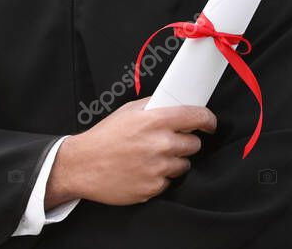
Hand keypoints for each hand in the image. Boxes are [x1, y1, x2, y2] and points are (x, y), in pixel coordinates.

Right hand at [46, 97, 215, 206]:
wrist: (81, 166)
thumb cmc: (104, 137)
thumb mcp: (128, 111)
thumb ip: (155, 106)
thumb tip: (177, 103)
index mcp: (156, 120)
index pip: (197, 117)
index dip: (208, 120)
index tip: (210, 124)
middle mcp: (160, 144)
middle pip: (194, 144)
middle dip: (185, 142)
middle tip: (169, 142)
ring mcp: (157, 168)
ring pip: (184, 164)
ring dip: (174, 161)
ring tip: (153, 158)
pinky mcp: (152, 188)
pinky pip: (169, 181)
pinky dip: (160, 177)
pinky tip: (144, 170)